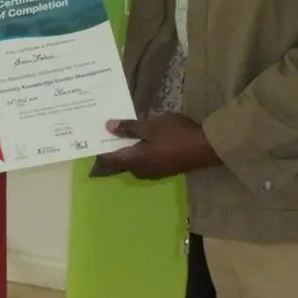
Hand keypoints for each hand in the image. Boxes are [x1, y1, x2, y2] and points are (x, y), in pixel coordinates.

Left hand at [91, 113, 221, 180]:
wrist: (207, 147)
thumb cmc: (176, 134)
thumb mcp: (151, 126)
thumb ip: (129, 128)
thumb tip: (108, 127)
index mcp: (135, 161)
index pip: (109, 161)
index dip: (98, 152)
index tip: (91, 140)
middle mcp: (142, 170)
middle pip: (121, 161)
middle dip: (113, 147)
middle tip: (105, 130)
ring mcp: (155, 171)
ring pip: (134, 160)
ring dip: (128, 147)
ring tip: (123, 129)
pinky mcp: (165, 168)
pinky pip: (146, 159)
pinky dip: (140, 149)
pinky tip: (143, 135)